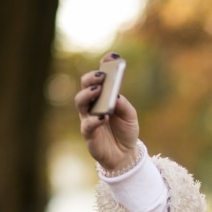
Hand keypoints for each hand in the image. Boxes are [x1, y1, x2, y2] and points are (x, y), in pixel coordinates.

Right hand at [75, 54, 140, 172]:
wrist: (125, 155)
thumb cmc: (126, 132)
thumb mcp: (131, 117)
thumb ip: (124, 105)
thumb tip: (115, 96)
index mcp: (104, 96)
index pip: (101, 77)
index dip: (105, 64)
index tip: (113, 56)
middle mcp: (93, 104)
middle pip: (85, 85)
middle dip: (92, 77)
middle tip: (102, 75)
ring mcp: (88, 117)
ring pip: (80, 101)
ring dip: (88, 94)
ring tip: (99, 90)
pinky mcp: (88, 133)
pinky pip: (87, 124)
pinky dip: (95, 119)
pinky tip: (104, 116)